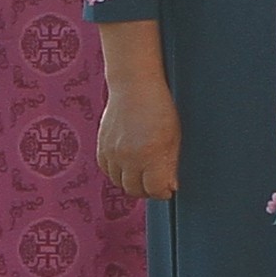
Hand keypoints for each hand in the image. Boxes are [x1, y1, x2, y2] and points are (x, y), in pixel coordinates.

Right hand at [96, 70, 179, 202]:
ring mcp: (113, 152)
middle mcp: (129, 156)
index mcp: (151, 154)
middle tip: (156, 184)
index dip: (163, 191)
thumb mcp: (174, 136)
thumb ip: (171, 163)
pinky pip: (107, 171)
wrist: (134, 84)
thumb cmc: (159, 106)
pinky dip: (117, 173)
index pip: (154, 189)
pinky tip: (128, 165)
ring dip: (132, 183)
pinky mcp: (102, 146)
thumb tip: (169, 186)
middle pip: (135, 190)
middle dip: (148, 190)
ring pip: (119, 183)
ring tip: (143, 174)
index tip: (168, 188)